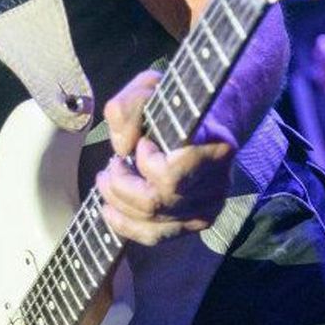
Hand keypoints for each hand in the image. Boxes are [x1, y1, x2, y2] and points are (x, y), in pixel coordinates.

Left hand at [96, 70, 235, 245]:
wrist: (208, 119)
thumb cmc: (177, 103)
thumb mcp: (151, 87)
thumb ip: (130, 107)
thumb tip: (122, 148)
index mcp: (216, 148)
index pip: (171, 175)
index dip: (146, 161)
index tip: (142, 142)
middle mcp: (217, 185)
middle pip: (155, 203)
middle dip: (121, 185)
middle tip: (112, 164)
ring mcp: (209, 208)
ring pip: (152, 223)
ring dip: (118, 202)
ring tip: (107, 179)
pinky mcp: (196, 222)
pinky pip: (155, 236)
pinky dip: (125, 225)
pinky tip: (108, 209)